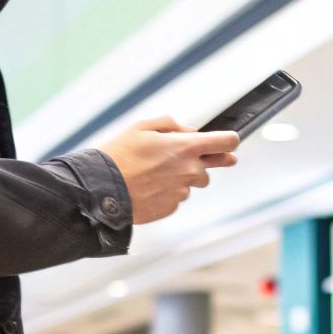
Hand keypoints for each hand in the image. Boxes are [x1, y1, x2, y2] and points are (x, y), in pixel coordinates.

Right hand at [98, 117, 239, 224]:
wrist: (102, 188)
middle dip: (196, 163)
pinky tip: (148, 187)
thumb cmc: (119, 156)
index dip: (229, 141)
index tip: (229, 143)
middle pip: (210, 168)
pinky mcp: (171, 207)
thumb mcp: (142, 127)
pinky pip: (176, 198)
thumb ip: (172, 126)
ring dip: (180, 178)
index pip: (226, 142)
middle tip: (175, 160)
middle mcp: (189, 171)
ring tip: (153, 174)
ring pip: (191, 184)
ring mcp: (182, 191)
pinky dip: (166, 192)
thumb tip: (190, 131)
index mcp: (186, 147)